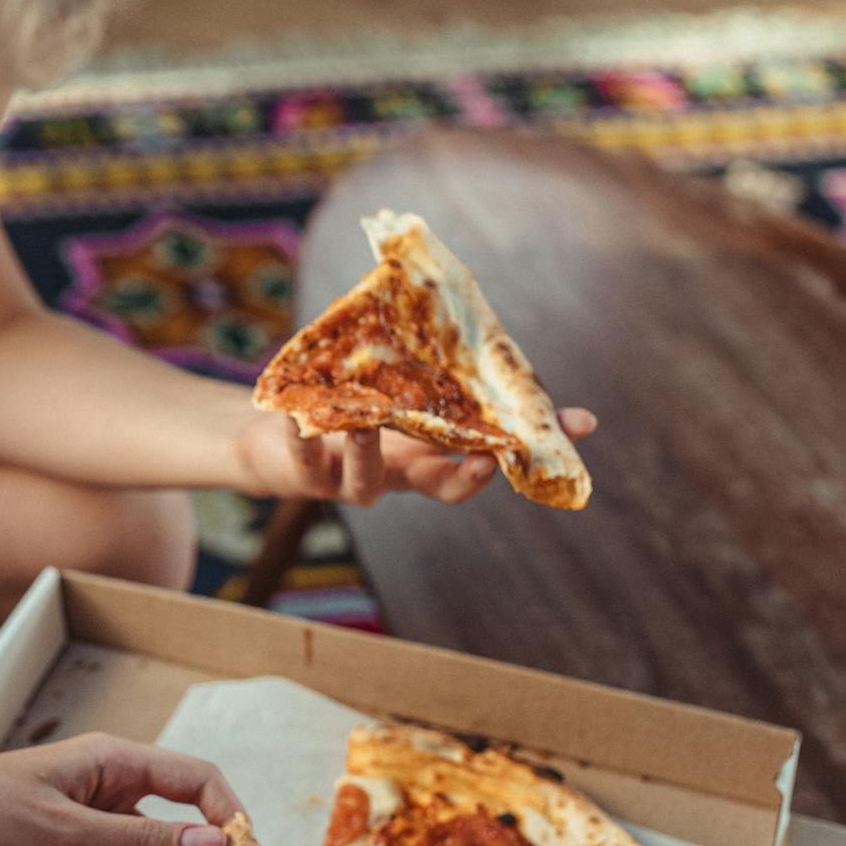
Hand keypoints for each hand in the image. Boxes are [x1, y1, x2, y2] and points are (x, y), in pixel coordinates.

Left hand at [238, 407, 597, 505]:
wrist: (280, 439)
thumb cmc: (353, 418)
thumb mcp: (405, 402)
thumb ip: (450, 388)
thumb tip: (510, 357)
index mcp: (426, 455)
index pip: (482, 464)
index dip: (519, 454)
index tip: (566, 433)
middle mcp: (396, 474)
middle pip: (441, 487)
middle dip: (466, 478)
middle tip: (486, 460)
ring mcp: (351, 477)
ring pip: (368, 480)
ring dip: (372, 454)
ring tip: (370, 426)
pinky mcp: (305, 472)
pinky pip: (304, 459)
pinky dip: (300, 438)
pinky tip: (297, 416)